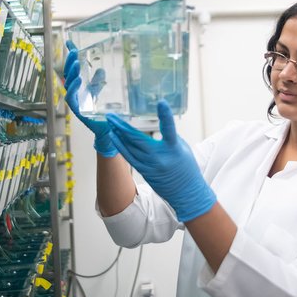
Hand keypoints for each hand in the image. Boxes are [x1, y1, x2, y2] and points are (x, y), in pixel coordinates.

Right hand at [64, 41, 116, 156]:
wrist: (103, 127)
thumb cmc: (98, 110)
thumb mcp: (98, 91)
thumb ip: (98, 80)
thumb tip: (100, 69)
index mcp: (78, 85)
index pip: (72, 68)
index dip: (71, 55)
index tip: (70, 41)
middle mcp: (73, 91)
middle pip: (68, 74)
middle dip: (70, 62)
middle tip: (74, 50)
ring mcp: (73, 100)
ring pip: (69, 83)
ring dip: (71, 72)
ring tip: (76, 62)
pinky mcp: (76, 108)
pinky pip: (71, 96)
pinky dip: (74, 87)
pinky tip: (78, 79)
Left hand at [106, 100, 215, 221]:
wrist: (187, 193)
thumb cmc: (187, 168)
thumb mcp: (183, 148)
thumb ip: (169, 136)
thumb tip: (157, 125)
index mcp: (174, 149)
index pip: (170, 129)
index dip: (166, 115)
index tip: (162, 102)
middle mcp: (160, 157)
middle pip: (137, 138)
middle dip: (122, 126)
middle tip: (111, 116)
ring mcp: (150, 166)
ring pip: (130, 147)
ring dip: (118, 135)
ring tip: (109, 124)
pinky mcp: (145, 172)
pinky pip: (130, 157)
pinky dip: (121, 147)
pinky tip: (114, 138)